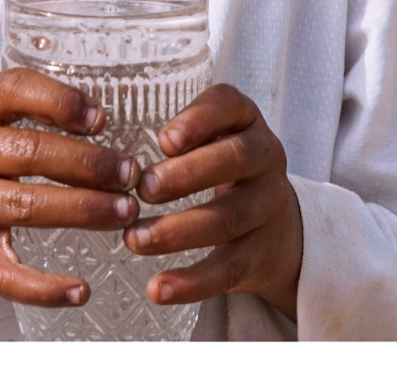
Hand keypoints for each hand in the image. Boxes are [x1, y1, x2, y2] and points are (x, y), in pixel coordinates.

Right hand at [0, 68, 140, 307]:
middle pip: (30, 153)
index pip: (14, 89)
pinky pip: (4, 275)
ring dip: (83, 209)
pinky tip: (81, 290)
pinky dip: (44, 288)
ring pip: (26, 207)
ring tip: (125, 211)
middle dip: (89, 164)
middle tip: (130, 174)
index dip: (62, 101)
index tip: (101, 119)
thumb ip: (28, 107)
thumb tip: (101, 120)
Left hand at [124, 85, 301, 315]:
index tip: (163, 140)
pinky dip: (192, 282)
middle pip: (236, 160)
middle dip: (186, 174)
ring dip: (178, 231)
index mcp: (246, 122)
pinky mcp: (261, 253)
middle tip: (142, 189)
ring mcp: (268, 207)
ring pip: (228, 218)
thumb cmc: (220, 167)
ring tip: (134, 239)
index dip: (198, 121)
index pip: (230, 107)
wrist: (276, 225)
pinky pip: (228, 268)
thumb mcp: (211, 137)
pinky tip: (157, 289)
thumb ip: (177, 133)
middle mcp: (266, 159)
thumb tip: (119, 154)